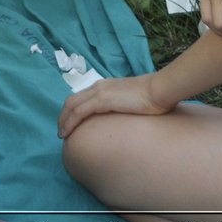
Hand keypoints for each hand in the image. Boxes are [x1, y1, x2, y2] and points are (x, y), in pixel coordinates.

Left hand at [57, 74, 171, 138]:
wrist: (160, 90)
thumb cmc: (153, 98)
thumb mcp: (134, 101)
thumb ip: (125, 106)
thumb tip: (126, 117)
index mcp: (106, 86)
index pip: (82, 97)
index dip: (73, 111)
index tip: (70, 124)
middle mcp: (99, 86)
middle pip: (72, 101)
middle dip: (64, 116)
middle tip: (62, 131)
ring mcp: (100, 92)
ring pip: (72, 106)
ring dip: (64, 121)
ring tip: (62, 135)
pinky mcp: (102, 100)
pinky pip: (79, 112)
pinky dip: (70, 122)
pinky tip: (67, 133)